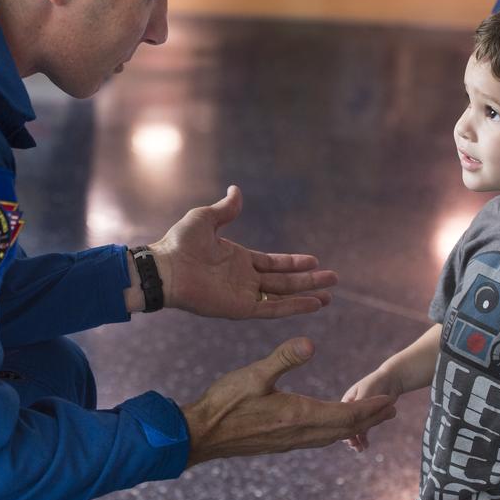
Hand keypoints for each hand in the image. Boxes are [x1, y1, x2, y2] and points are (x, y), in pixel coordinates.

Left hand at [149, 186, 336, 318]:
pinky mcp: (240, 308)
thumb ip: (226, 210)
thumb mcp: (205, 218)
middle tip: (333, 279)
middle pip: (284, 280)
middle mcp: (244, 279)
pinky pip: (272, 308)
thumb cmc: (180, 243)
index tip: (315, 261)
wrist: (165, 267)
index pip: (273, 263)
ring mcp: (243, 294)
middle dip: (309, 280)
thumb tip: (236, 190)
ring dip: (306, 295)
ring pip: (282, 295)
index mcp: (238, 259)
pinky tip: (312, 305)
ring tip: (329, 296)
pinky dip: (293, 307)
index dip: (294, 263)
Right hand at [181, 337, 395, 466]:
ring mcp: (289, 441)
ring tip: (369, 418)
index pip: (345, 414)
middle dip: (369, 418)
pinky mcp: (279, 443)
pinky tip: (330, 426)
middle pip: (344, 428)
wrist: (201, 434)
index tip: (390, 401)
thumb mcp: (254, 375)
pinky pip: (316, 439)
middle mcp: (299, 433)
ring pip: (330, 436)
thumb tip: (311, 342)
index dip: (370, 408)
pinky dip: (333, 431)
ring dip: (353, 426)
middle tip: (392, 409)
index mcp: (298, 415)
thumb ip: (284, 358)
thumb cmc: (225, 403)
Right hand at [341, 368, 405, 452]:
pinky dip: (364, 438)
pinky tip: (365, 446)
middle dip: (351, 437)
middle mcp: (351, 409)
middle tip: (356, 447)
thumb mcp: (366, 393)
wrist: (391, 380)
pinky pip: (364, 431)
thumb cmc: (376, 383)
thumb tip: (358, 421)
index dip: (346, 429)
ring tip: (360, 449)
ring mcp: (359, 415)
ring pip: (356, 430)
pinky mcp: (368, 419)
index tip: (350, 439)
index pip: (343, 418)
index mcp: (347, 401)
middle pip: (348, 426)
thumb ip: (362, 407)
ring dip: (357, 440)